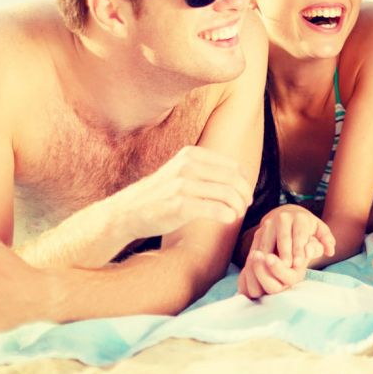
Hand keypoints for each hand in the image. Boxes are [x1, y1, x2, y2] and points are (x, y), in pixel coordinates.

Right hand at [108, 145, 253, 244]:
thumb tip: (242, 179)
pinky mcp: (179, 204)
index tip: (245, 195)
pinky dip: (227, 215)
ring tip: (236, 214)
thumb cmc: (161, 195)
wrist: (127, 212)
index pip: (232, 166)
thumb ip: (206, 171)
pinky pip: (215, 208)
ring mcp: (182, 184)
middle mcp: (187, 165)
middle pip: (233, 179)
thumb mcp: (182, 172)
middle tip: (244, 206)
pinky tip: (228, 219)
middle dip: (244, 194)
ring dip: (237, 206)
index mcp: (191, 155)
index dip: (244, 182)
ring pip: (227, 193)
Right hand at [237, 206, 334, 298]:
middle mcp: (282, 218)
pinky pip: (257, 245)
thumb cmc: (307, 227)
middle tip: (286, 267)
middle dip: (283, 252)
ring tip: (271, 269)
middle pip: (282, 237)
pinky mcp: (258, 232)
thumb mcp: (319, 230)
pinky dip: (257, 257)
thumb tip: (330, 251)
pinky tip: (259, 269)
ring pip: (268, 241)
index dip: (298, 249)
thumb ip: (326, 240)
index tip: (298, 264)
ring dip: (268, 256)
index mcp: (299, 217)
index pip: (299, 234)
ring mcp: (268, 224)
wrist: (287, 215)